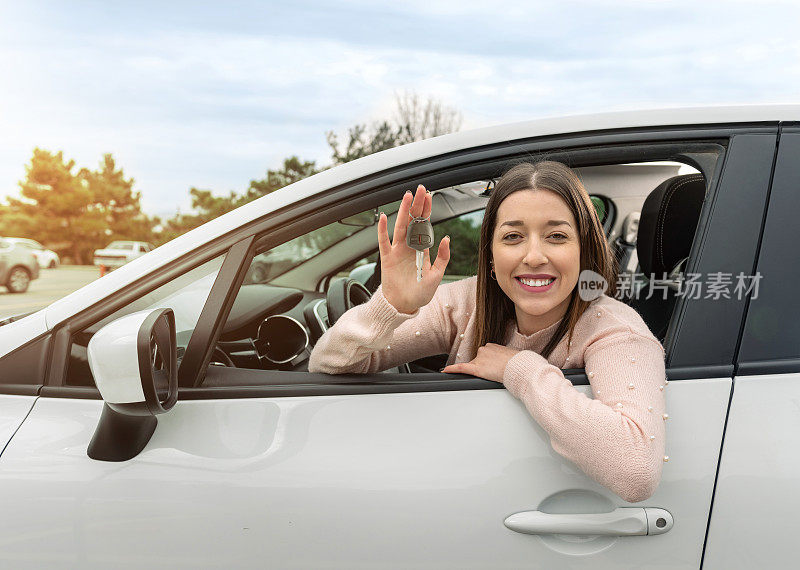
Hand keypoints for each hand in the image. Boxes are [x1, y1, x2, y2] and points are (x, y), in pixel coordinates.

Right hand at [378, 184, 449, 313]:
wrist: (404, 305)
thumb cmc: (420, 292)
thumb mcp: (436, 275)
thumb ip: (442, 257)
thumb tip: (446, 238)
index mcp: (422, 248)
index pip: (425, 224)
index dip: (427, 210)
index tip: (428, 196)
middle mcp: (410, 246)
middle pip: (413, 220)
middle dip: (416, 205)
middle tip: (419, 189)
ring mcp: (398, 251)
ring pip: (400, 226)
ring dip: (403, 211)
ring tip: (406, 197)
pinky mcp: (387, 258)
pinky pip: (384, 241)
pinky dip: (382, 230)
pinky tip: (383, 218)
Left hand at [441, 343, 521, 383]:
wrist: (519, 367)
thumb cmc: (518, 363)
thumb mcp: (511, 356)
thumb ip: (503, 358)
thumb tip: (504, 363)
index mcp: (492, 346)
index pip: (485, 354)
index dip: (489, 362)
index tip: (495, 365)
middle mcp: (483, 350)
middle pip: (479, 360)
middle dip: (485, 366)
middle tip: (497, 371)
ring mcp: (479, 359)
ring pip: (475, 365)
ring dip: (482, 371)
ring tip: (495, 373)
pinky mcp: (476, 368)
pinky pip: (461, 368)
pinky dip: (452, 369)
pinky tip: (445, 370)